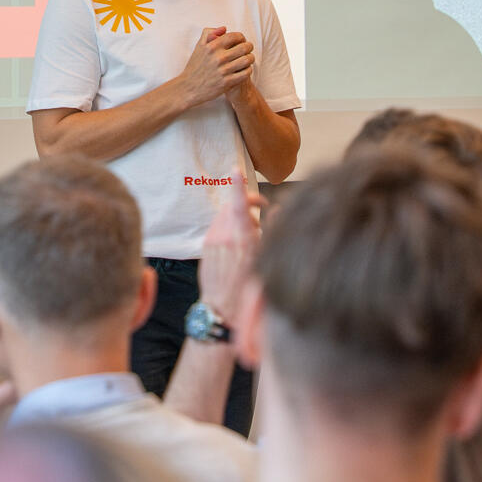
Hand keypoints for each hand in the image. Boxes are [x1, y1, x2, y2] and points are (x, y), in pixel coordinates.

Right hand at [179, 27, 254, 107]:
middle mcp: (218, 57)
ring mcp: (223, 70)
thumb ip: (209, 33)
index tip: (242, 41)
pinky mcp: (227, 82)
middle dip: (249, 47)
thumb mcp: (199, 47)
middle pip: (245, 47)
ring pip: (247, 60)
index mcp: (212, 46)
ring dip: (250, 58)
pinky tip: (244, 69)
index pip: (235, 36)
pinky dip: (248, 70)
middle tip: (248, 49)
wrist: (188, 88)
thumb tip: (224, 28)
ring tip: (248, 59)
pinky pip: (246, 73)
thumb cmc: (195, 66)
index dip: (242, 37)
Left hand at [198, 167, 261, 322]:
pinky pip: (217, 229)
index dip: (238, 186)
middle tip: (259, 212)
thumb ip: (271, 232)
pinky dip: (228, 229)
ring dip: (237, 217)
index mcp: (242, 241)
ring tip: (249, 233)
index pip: (238, 205)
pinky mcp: (205, 247)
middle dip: (245, 204)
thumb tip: (276, 210)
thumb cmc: (249, 289)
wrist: (223, 310)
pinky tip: (236, 244)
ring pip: (224, 217)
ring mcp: (212, 242)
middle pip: (232, 207)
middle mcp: (224, 238)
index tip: (236, 171)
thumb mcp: (266, 260)